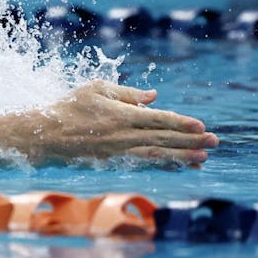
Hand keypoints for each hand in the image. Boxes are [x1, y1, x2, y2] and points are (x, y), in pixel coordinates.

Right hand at [5, 80, 218, 167]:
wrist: (43, 136)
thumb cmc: (67, 107)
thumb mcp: (95, 89)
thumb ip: (126, 93)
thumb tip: (154, 97)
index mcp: (119, 113)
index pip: (156, 119)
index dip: (180, 122)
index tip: (201, 125)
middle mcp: (121, 134)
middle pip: (161, 138)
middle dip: (189, 141)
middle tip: (214, 142)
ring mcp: (117, 151)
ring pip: (155, 155)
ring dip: (181, 157)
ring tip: (203, 159)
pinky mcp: (111, 162)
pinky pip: (142, 165)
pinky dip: (162, 167)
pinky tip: (177, 167)